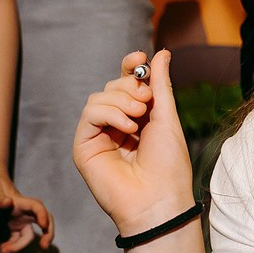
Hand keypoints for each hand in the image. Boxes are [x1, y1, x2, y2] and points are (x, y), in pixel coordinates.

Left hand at [0, 169, 54, 252]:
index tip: (43, 226)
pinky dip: (12, 246)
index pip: (38, 208)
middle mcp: (25, 212)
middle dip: (48, 234)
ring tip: (4, 250)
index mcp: (22, 202)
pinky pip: (18, 239)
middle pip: (44, 222)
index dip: (43, 216)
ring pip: (29, 235)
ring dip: (20, 246)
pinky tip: (2, 248)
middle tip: (44, 246)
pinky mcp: (14, 227)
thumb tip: (9, 203)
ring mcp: (21, 220)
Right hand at [73, 49, 195, 236]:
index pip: (127, 83)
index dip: (130, 66)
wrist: (159, 199)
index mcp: (138, 119)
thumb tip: (160, 53)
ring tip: (139, 118)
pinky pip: (90, 114)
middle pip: (112, 86)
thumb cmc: (169, 166)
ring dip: (121, 100)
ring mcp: (99, 137)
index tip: (139, 55)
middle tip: (146, 102)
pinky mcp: (84, 147)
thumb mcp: (167, 118)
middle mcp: (116, 127)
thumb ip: (160, 85)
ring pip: (98, 97)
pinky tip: (127, 127)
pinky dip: (109, 113)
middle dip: (129, 86)